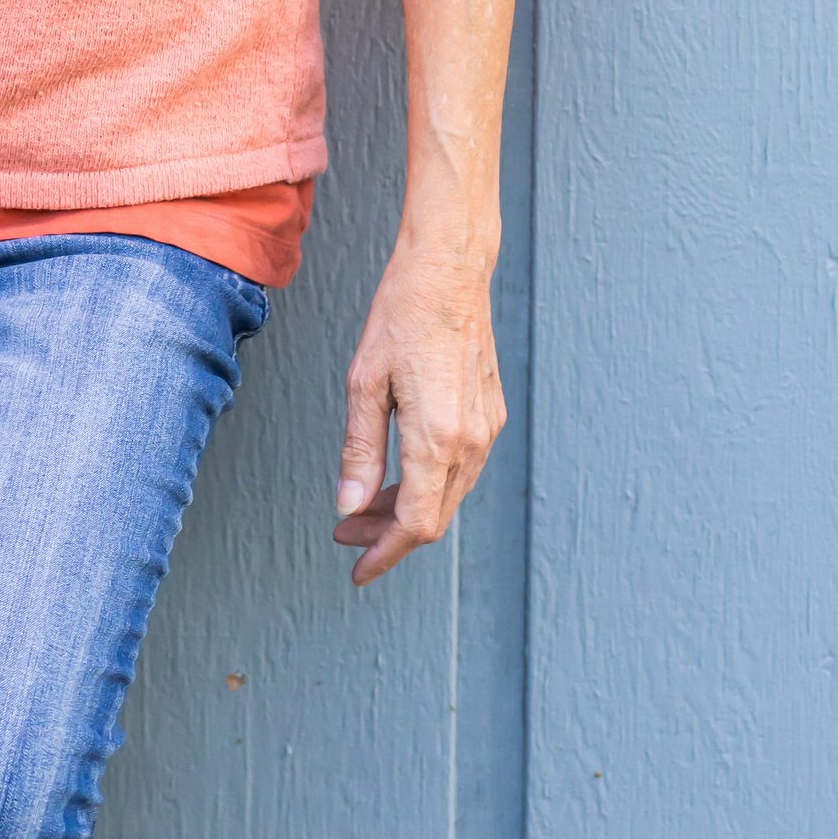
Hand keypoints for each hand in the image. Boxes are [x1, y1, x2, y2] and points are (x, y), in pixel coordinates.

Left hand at [333, 237, 504, 584]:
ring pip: (449, 495)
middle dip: (387, 533)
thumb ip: (359, 451)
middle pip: (434, 517)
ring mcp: (487, 427)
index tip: (357, 569)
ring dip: (409, 508)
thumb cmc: (402, 314)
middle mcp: (472, 440)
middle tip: (346, 532)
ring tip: (365, 503)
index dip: (384, 554)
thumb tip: (348, 507)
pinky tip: (400, 470)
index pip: (415, 525)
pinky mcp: (491, 412)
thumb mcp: (364, 382)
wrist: (449, 269)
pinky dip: (429, 482)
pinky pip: (462, 468)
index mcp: (438, 437)